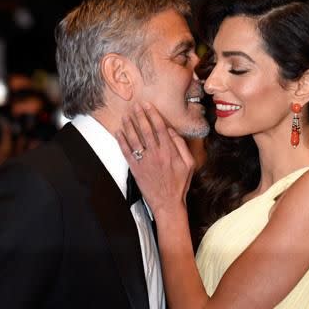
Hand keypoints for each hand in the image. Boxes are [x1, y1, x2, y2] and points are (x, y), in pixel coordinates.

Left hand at [117, 102, 195, 216]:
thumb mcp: (189, 164)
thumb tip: (171, 131)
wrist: (167, 203)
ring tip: (126, 115)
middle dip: (139, 116)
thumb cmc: (180, 184)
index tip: (148, 105)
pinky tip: (118, 132)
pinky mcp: (135, 169)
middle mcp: (156, 154)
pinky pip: (126, 152)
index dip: (153, 114)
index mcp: (169, 151)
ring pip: (134, 139)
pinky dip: (121, 141)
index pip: (159, 128)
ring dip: (129, 125)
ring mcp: (144, 161)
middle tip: (135, 105)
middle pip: (145, 130)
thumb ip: (181, 146)